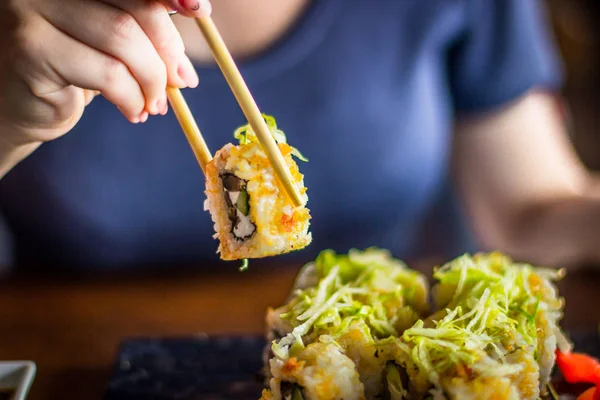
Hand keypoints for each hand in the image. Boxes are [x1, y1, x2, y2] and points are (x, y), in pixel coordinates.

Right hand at [0, 0, 210, 149]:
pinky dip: (131, 97)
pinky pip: (107, 73)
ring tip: (154, 105)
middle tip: (180, 82)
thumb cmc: (71, 69)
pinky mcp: (31, 48)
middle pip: (134, 8)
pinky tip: (133, 112)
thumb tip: (194, 26)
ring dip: (152, 80)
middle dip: (167, 50)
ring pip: (123, 40)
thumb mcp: (112, 42)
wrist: (19, 106)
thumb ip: (143, 28)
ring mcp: (32, 10)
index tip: (200, 11)